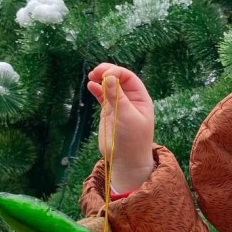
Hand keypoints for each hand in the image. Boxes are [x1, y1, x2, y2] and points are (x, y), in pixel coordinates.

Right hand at [87, 63, 155, 191]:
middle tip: (95, 72)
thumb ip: (118, 97)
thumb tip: (109, 77)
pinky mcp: (109, 112)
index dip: (117, 72)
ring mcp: (119, 105)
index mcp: (141, 99)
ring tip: (91, 76)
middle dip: (107, 72)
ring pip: (110, 86)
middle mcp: (131, 100)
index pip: (129, 77)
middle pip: (119, 79)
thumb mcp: (126, 116)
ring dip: (101, 79)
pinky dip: (96, 89)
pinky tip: (90, 85)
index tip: (104, 75)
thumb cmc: (132, 139)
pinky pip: (103, 96)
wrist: (126, 159)